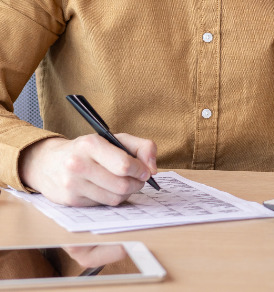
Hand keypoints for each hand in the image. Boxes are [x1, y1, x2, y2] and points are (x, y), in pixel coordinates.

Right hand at [18, 134, 157, 206]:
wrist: (49, 163)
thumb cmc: (89, 150)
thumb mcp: (115, 138)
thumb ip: (142, 147)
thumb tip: (153, 169)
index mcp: (91, 144)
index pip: (124, 165)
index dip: (141, 170)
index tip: (146, 171)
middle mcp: (78, 165)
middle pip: (121, 185)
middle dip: (137, 184)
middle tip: (140, 180)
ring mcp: (72, 185)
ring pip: (114, 198)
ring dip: (127, 193)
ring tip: (126, 184)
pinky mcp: (71, 201)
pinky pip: (102, 205)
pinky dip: (111, 198)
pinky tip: (109, 189)